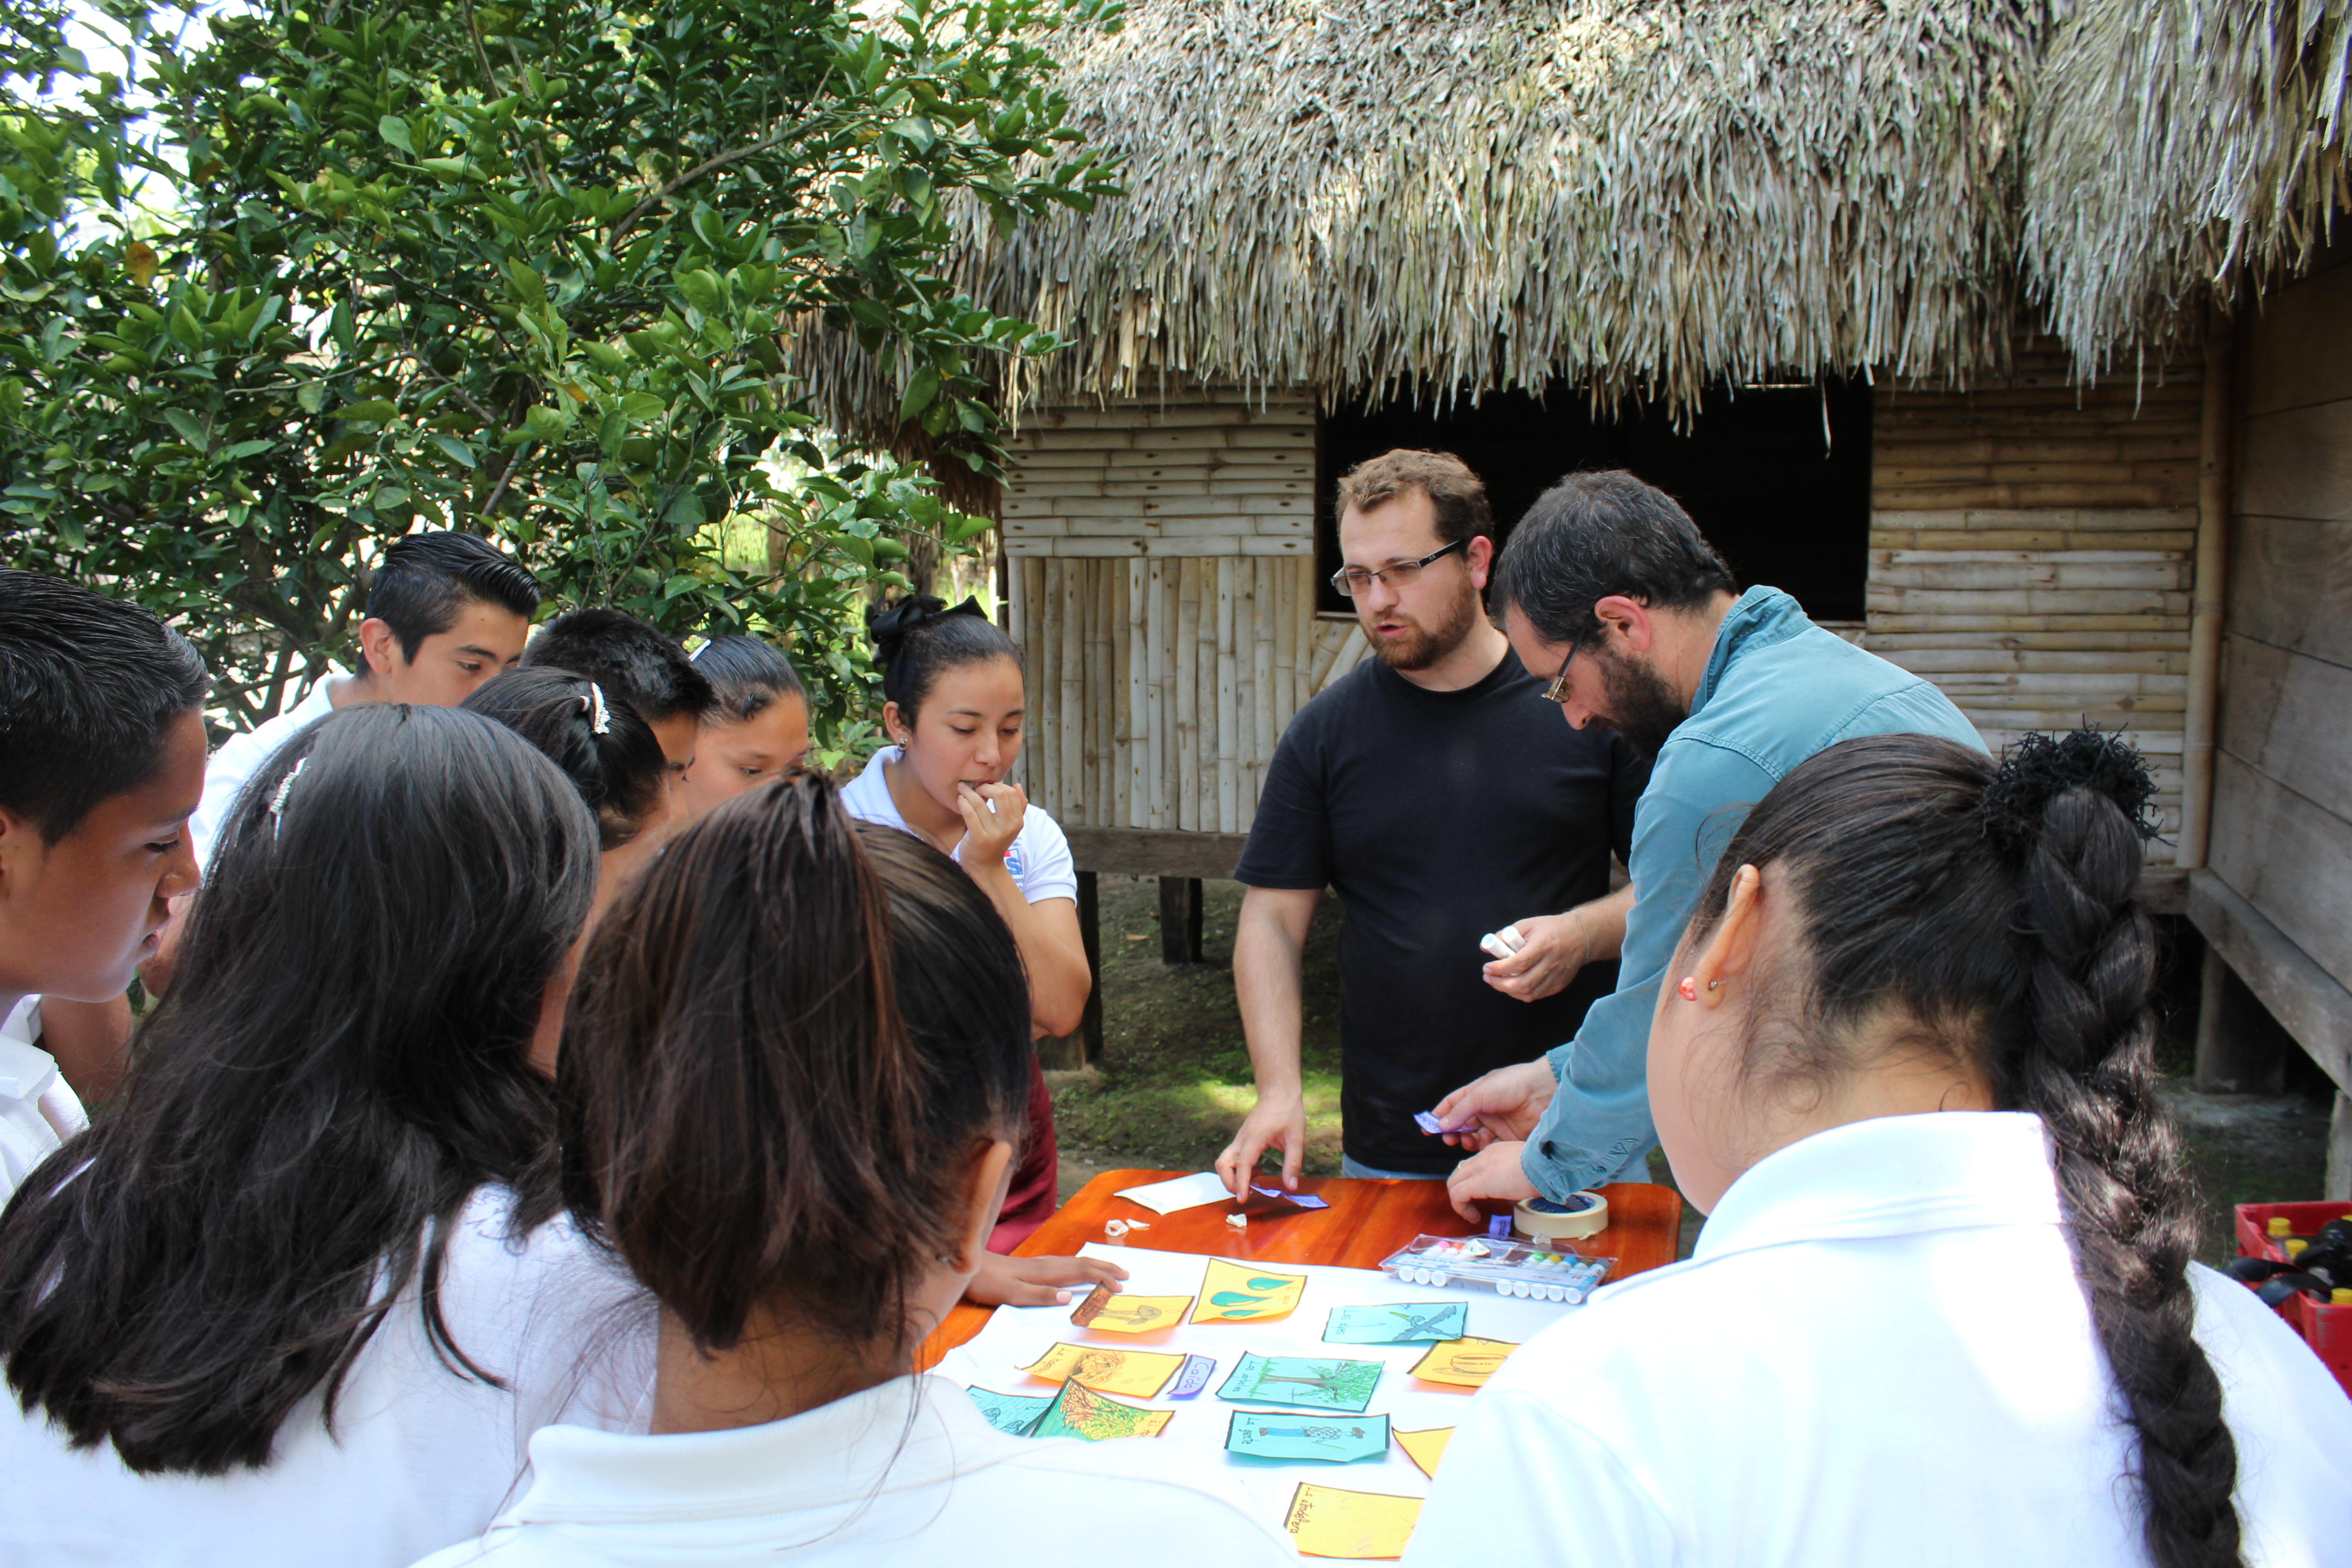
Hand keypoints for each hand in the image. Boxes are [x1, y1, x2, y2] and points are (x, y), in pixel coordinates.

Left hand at [955, 781, 1026, 864]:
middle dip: (985, 787)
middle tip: (975, 788)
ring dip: (969, 792)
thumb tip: (1017, 785)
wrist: (985, 866)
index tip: (987, 786)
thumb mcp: (1011, 826)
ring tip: (962, 789)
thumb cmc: (995, 841)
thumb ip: (1018, 807)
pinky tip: (960, 800)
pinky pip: (969, 814)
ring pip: (980, 803)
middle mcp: (1008, 827)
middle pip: (1000, 794)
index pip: (1011, 793)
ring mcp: (994, 834)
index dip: (998, 785)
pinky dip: (963, 803)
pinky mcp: (978, 838)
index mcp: (1018, 822)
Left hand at [964, 1250, 1129, 1307]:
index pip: (1082, 1272)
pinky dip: (1080, 1266)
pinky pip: (1065, 1264)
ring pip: (1074, 1261)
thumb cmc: (987, 1282)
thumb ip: (1040, 1295)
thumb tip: (1069, 1296)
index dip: (1103, 1277)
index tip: (1121, 1286)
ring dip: (1095, 1265)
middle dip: (1106, 1267)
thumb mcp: (1011, 1294)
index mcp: (1045, 1272)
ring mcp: (1039, 1263)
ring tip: (1110, 1270)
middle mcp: (1046, 1265)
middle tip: (1126, 1275)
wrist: (967, 1264)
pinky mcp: (1032, 1265)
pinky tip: (1077, 1269)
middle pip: (1083, 1263)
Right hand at [1214, 1090, 1305, 1203]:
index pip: (1242, 1164)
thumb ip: (1293, 1163)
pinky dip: (1239, 1169)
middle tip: (1249, 1193)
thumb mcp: (1296, 1138)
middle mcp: (1242, 1139)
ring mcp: (1240, 1138)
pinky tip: (1258, 1170)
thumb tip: (1291, 1186)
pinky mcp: (1242, 1139)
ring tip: (1257, 1180)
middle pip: (1223, 1164)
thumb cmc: (1288, 1112)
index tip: (1243, 1199)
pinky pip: (1232, 1158)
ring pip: (1224, 1161)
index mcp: (1254, 1138)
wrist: (1278, 1092)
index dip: (1241, 1184)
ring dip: (1234, 1176)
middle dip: (1230, 1183)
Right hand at [1431, 1059, 1556, 1149]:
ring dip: (1466, 1141)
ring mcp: (1497, 1124)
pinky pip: (1491, 1146)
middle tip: (1448, 1139)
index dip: (1439, 1116)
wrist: (1543, 1092)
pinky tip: (1479, 1149)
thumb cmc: (1512, 1084)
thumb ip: (1460, 1111)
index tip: (1427, 1128)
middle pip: (1462, 1124)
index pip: (1453, 1105)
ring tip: (1465, 1142)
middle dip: (1452, 1132)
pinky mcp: (1508, 1137)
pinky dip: (1482, 1150)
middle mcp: (1485, 1109)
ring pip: (1475, 1137)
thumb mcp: (1479, 1094)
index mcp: (1476, 1094)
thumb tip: (1441, 1125)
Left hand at [1445, 1141, 1536, 1223]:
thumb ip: (1515, 1177)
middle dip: (1461, 1190)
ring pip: (1454, 1182)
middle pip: (1460, 1172)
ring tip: (1471, 1214)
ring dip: (1459, 1201)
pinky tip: (1473, 1217)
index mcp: (1496, 1151)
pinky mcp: (1479, 1182)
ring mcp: (1479, 1167)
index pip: (1475, 1164)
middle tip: (1471, 1206)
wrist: (1546, 1163)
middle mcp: (1484, 1156)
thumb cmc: (1545, 1167)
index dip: (1473, 1181)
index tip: (1481, 1196)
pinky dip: (1460, 1207)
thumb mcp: (1527, 1169)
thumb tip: (1512, 1193)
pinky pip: (1458, 1194)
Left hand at [1480, 910, 1590, 1002]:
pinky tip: (1512, 986)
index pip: (1519, 963)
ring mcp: (1556, 976)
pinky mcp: (1559, 985)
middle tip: (1488, 978)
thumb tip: (1485, 946)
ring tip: (1498, 982)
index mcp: (1543, 945)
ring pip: (1529, 993)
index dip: (1500, 968)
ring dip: (1509, 991)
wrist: (1581, 936)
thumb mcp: (1529, 924)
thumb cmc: (1552, 928)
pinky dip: (1522, 993)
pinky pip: (1537, 995)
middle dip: (1500, 984)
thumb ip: (1506, 934)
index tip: (1487, 967)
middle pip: (1523, 983)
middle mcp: (1551, 963)